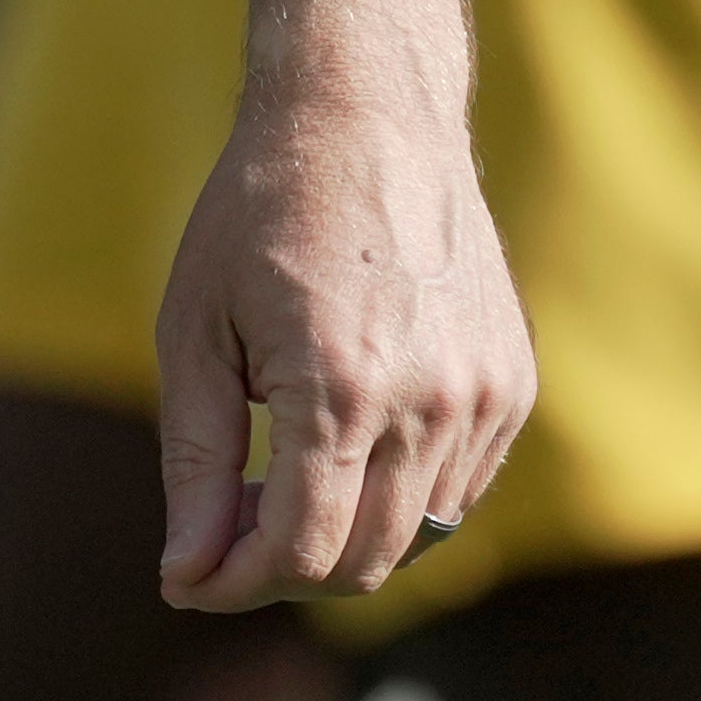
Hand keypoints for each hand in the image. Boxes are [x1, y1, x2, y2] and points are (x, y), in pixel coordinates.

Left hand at [152, 25, 534, 608]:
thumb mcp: (195, 329)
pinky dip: (397, 499)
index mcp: (342, 387)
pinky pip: (457, 491)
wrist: (365, 116)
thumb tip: (185, 574)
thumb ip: (195, 463)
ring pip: (416, 536)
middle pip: (365, 560)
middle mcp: (430, 402)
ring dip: (342, 537)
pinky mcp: (514, 386)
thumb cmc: (258, 213)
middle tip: (225, 537)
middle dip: (283, 572)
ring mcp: (485, 397)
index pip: (303, 551)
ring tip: (277, 481)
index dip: (237, 583)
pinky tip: (344, 448)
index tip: (187, 579)